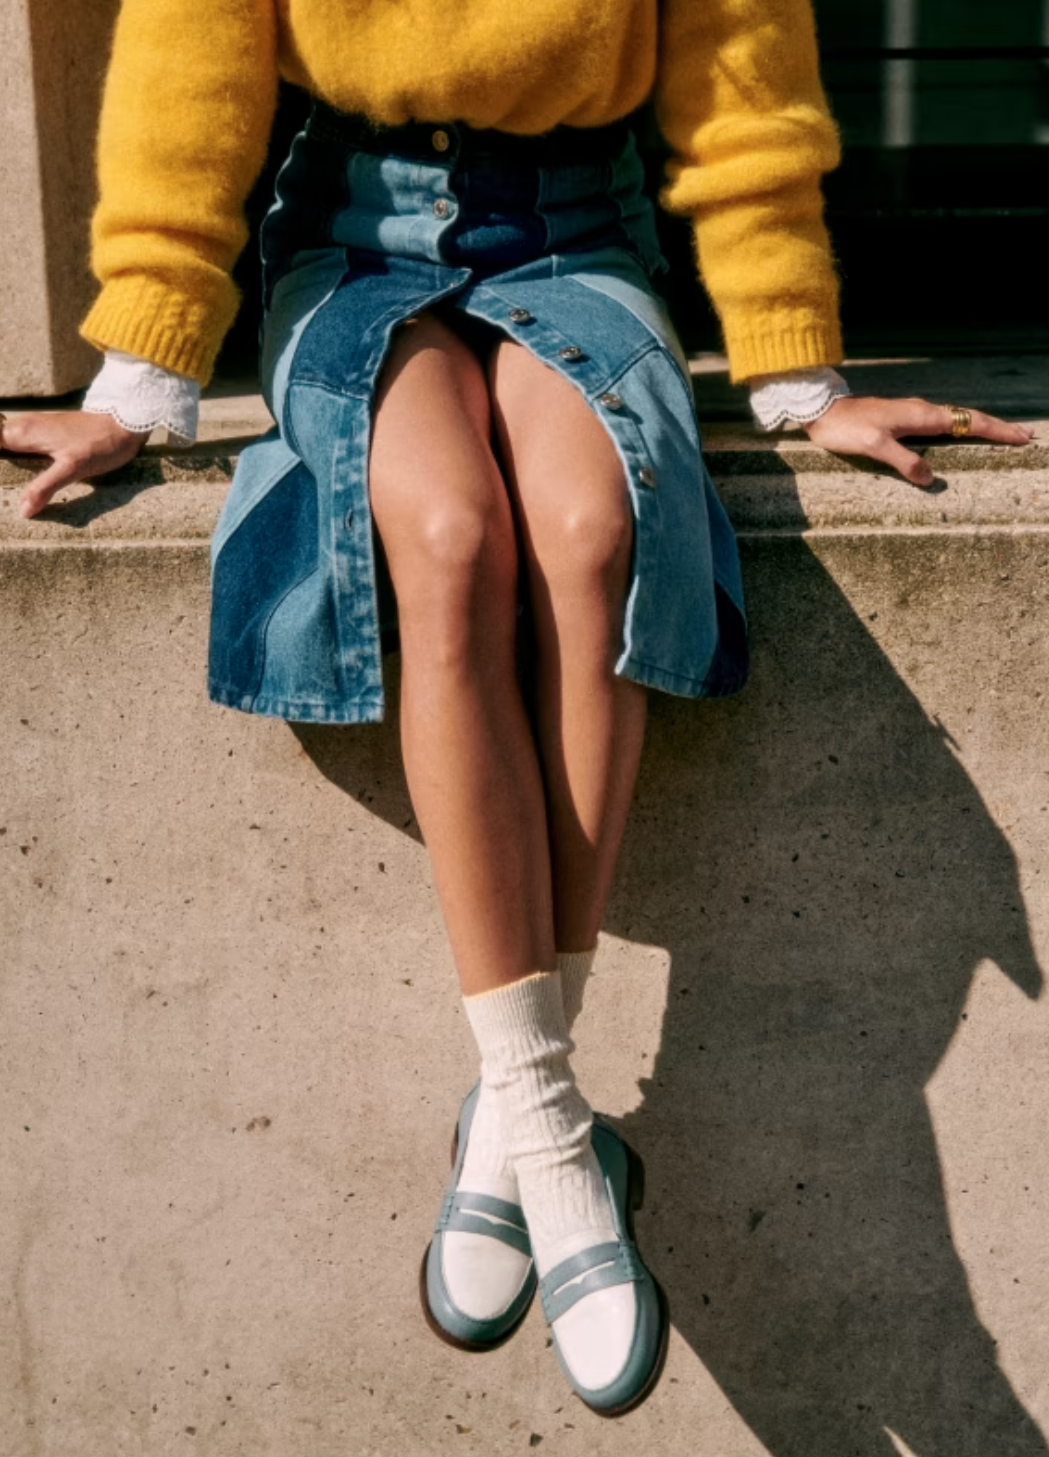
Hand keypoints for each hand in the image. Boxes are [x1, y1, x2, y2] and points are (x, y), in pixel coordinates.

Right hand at [1, 411, 149, 517]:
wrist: (125, 424)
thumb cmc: (99, 443)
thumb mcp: (72, 469)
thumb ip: (44, 487)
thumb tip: (23, 510)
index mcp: (22, 432)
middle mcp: (24, 426)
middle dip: (0, 466)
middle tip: (2, 492)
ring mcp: (36, 429)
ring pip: (7, 443)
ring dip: (6, 461)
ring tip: (6, 487)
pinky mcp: (48, 434)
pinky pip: (23, 446)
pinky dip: (19, 459)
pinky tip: (24, 476)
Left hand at [803, 396, 1034, 487]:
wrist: (821, 411)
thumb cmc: (845, 428)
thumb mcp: (874, 446)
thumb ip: (903, 461)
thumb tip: (929, 478)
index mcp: (921, 415)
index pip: (968, 422)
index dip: (997, 430)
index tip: (1022, 437)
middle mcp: (921, 411)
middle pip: (968, 419)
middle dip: (998, 427)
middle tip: (1025, 436)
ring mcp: (912, 414)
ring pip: (955, 420)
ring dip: (981, 427)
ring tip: (1002, 436)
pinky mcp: (902, 420)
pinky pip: (940, 424)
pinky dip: (959, 429)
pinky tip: (959, 436)